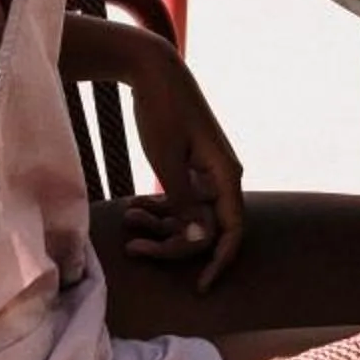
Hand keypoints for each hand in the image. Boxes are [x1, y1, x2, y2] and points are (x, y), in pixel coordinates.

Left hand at [121, 42, 245, 293]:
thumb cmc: (162, 113)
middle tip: (136, 247)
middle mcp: (223, 175)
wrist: (155, 71)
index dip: (219, 262)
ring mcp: (209, 171)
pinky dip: (160, 209)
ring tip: (127, 219)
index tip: (201, 288)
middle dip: (173, 243)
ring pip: (191, 215)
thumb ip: (185, 203)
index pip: (232, 231)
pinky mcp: (193, 166)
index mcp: (226, 174)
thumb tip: (202, 241)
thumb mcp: (167, 161)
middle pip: (208, 227)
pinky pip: (183, 200)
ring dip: (161, 226)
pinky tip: (135, 208)